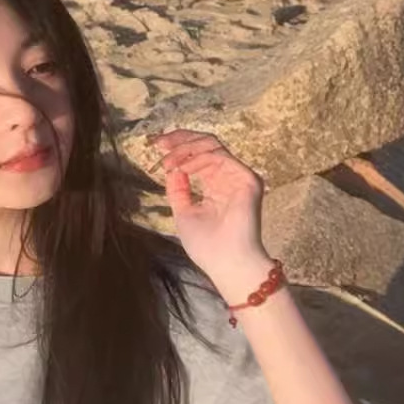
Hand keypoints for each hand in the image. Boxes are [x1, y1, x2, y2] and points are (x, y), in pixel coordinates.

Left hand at [149, 129, 272, 296]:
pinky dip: (198, 158)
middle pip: (206, 144)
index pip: (199, 156)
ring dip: (185, 149)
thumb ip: (178, 190)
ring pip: (212, 145)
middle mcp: (229, 177)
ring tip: (167, 161)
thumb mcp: (183, 213)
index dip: (179, 146)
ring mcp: (239, 176)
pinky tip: (183, 168)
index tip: (157, 146)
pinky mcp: (247, 179)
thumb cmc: (207, 246)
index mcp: (216, 185)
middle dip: (180, 139)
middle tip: (160, 143)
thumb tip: (172, 170)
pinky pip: (220, 157)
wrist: (226, 263)